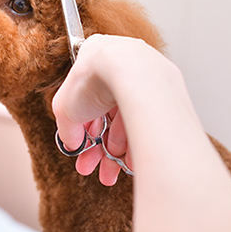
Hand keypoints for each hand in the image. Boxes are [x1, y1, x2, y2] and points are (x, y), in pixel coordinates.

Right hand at [52, 35, 186, 185]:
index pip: (84, 100)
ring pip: (129, 121)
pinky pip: (148, 121)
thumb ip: (67, 128)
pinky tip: (130, 164)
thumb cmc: (95, 79)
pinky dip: (139, 143)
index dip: (81, 129)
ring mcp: (145, 77)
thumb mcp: (65, 108)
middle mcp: (122, 64)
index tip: (79, 149)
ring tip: (111, 173)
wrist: (132, 72)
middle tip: (94, 169)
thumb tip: (72, 143)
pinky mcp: (165, 91)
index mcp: (94, 58)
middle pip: (107, 114)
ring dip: (117, 151)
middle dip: (98, 148)